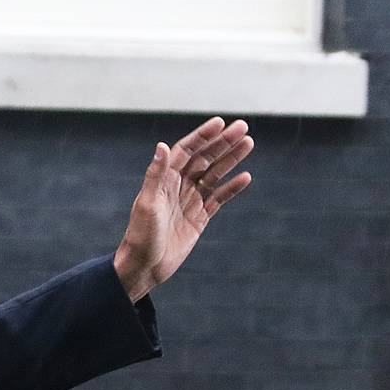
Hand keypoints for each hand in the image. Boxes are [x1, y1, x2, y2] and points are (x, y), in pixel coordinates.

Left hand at [113, 115, 253, 301]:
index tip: (220, 123)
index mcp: (163, 180)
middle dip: (223, 142)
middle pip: (204, 159)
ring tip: (249, 143)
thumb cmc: (140, 236)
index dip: (202, 136)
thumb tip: (162, 146)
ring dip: (230, 159)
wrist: (144, 266)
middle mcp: (177, 187)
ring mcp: (189, 202)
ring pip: (214, 175)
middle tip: (244, 127)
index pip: (186, 151)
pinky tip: (245, 177)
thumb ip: (156, 175)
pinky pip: (218, 199)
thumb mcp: (147, 204)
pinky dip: (231, 188)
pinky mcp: (198, 218)